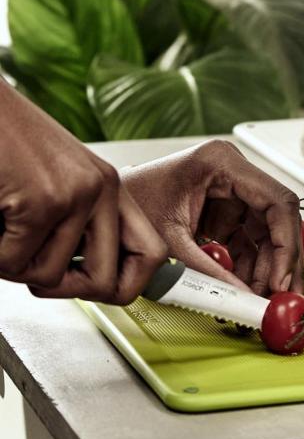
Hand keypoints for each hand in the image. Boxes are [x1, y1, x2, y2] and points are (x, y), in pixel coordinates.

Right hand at [0, 81, 167, 303]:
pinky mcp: (43, 202)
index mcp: (110, 188)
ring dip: (16, 264)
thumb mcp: (59, 182)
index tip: (107, 293)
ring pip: (51, 277)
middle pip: (109, 282)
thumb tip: (92, 279)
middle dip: (65, 290)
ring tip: (6, 227)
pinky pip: (15, 263)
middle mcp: (102, 190)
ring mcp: (76, 196)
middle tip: (34, 266)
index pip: (153, 254)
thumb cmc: (9, 144)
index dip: (129, 285)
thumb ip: (79, 223)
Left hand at [122, 140, 303, 295]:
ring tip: (261, 299)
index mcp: (222, 162)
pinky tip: (246, 288)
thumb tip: (242, 296)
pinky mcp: (224, 209)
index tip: (281, 279)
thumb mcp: (169, 241)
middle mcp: (233, 172)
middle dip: (281, 261)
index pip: (276, 202)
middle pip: (276, 219)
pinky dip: (249, 266)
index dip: (285, 243)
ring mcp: (231, 190)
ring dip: (266, 268)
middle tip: (283, 296)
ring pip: (266, 232)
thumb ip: (209, 269)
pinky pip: (248, 239)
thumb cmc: (128, 206)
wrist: (100, 207)